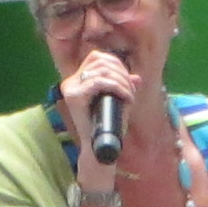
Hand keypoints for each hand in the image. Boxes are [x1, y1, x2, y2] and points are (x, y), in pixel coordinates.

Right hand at [55, 49, 142, 187]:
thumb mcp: (119, 103)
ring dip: (122, 81)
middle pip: (100, 61)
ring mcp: (70, 89)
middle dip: (121, 72)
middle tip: (131, 89)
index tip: (128, 79)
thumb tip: (137, 78)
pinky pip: (99, 83)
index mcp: (77, 80)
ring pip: (101, 71)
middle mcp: (71, 82)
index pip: (97, 57)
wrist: (99, 149)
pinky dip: (117, 88)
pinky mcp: (73, 97)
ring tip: (130, 95)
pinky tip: (126, 97)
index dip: (116, 63)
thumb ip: (125, 89)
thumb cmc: (108, 127)